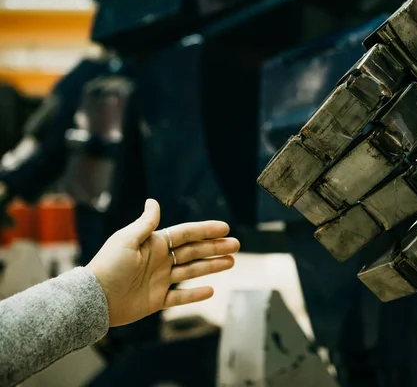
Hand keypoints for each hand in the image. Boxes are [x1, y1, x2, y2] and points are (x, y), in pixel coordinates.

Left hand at [86, 199, 238, 326]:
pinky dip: (195, 295)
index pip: (186, 234)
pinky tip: (211, 290)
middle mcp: (159, 260)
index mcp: (154, 244)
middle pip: (194, 252)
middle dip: (215, 248)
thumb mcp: (127, 239)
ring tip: (231, 263)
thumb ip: (145, 223)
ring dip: (212, 266)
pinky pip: (180, 297)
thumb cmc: (108, 265)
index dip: (205, 230)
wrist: (94, 299)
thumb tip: (153, 201)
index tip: (224, 227)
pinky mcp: (157, 300)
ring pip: (192, 272)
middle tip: (236, 245)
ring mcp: (160, 280)